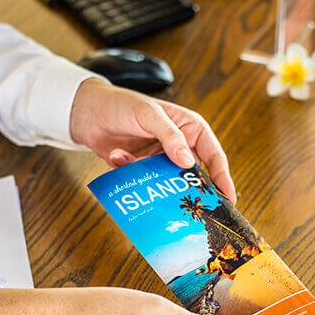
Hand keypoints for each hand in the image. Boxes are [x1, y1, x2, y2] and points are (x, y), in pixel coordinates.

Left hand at [70, 78, 235, 202]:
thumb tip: (188, 161)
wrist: (86, 113)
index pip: (214, 156)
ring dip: (158, 185)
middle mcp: (179, 147)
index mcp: (190, 129)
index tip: (228, 199)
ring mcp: (161, 161)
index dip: (223, 178)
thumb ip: (170, 136)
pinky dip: (134, 175)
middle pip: (195, 176)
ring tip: (146, 180)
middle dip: (192, 191)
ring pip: (170, 184)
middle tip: (194, 209)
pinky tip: (120, 157)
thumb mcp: (149, 114)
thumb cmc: (122, 104)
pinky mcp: (143, 171)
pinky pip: (147, 184)